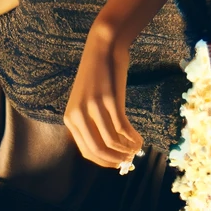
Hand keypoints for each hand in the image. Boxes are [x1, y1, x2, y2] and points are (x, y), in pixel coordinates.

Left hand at [64, 18, 142, 167]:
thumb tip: (108, 149)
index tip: (117, 164)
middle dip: (115, 160)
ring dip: (127, 150)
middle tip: (129, 161)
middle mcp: (79, 116)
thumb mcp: (87, 101)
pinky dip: (133, 138)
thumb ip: (91, 123)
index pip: (86, 151)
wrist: (103, 46)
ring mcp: (93, 108)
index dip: (104, 162)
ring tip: (137, 150)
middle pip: (98, 150)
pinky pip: (122, 128)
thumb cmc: (98, 75)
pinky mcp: (109, 100)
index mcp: (71, 119)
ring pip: (112, 141)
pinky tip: (139, 140)